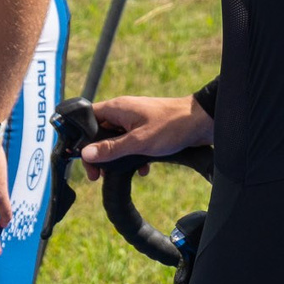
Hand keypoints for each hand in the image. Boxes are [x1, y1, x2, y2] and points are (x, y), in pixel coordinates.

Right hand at [80, 94, 213, 177]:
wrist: (203, 122)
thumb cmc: (171, 126)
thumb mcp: (138, 141)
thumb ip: (111, 148)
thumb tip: (85, 154)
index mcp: (118, 108)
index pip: (87, 118)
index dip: (80, 138)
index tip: (81, 157)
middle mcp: (124, 112)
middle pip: (100, 133)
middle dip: (99, 154)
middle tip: (98, 175)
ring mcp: (136, 120)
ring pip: (117, 141)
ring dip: (117, 158)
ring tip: (119, 175)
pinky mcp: (148, 130)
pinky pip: (132, 144)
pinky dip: (133, 157)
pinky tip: (142, 170)